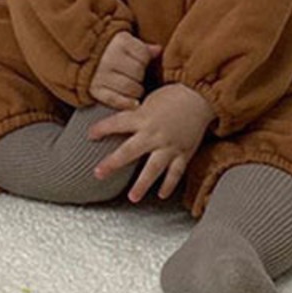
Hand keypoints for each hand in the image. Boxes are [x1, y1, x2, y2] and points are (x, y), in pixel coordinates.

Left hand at [88, 83, 215, 202]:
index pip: (118, 123)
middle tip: (98, 173)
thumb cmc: (175, 94)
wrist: (201, 96)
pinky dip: (168, 185)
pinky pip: (175, 173)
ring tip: (132, 197)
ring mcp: (169, 146)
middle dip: (112, 163)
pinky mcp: (183, 153)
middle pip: (129, 151)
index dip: (102, 129)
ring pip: (153, 169)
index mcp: (143, 117)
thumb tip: (124, 122)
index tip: (90, 135)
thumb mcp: (150, 100)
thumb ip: (138, 114)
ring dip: (142, 184)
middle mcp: (154, 134)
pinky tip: (161, 194)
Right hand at [90, 32, 162, 110]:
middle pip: (138, 72)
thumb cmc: (109, 48)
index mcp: (119, 42)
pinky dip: (126, 103)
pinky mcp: (95, 89)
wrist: (82, 55)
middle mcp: (109, 57)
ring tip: (132, 86)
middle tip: (135, 75)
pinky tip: (133, 103)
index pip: (144, 56)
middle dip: (140, 76)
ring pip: (130, 88)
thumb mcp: (126, 42)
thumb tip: (158, 50)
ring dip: (135, 90)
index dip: (144, 61)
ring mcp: (101, 74)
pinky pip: (115, 100)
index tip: (139, 61)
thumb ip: (142, 48)